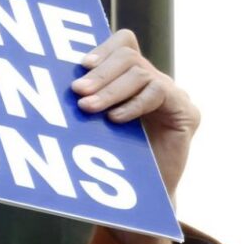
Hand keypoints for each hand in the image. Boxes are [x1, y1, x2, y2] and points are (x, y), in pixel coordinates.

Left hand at [71, 30, 200, 243]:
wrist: (142, 200)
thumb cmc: (113, 162)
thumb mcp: (94, 125)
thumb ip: (87, 100)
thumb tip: (57, 81)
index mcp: (133, 78)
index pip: (123, 43)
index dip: (104, 49)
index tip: (81, 65)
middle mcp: (155, 81)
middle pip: (129, 56)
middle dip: (101, 73)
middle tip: (77, 91)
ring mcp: (173, 94)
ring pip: (140, 72)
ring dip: (110, 90)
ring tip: (89, 107)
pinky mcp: (187, 111)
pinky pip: (159, 93)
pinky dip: (133, 104)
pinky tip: (115, 119)